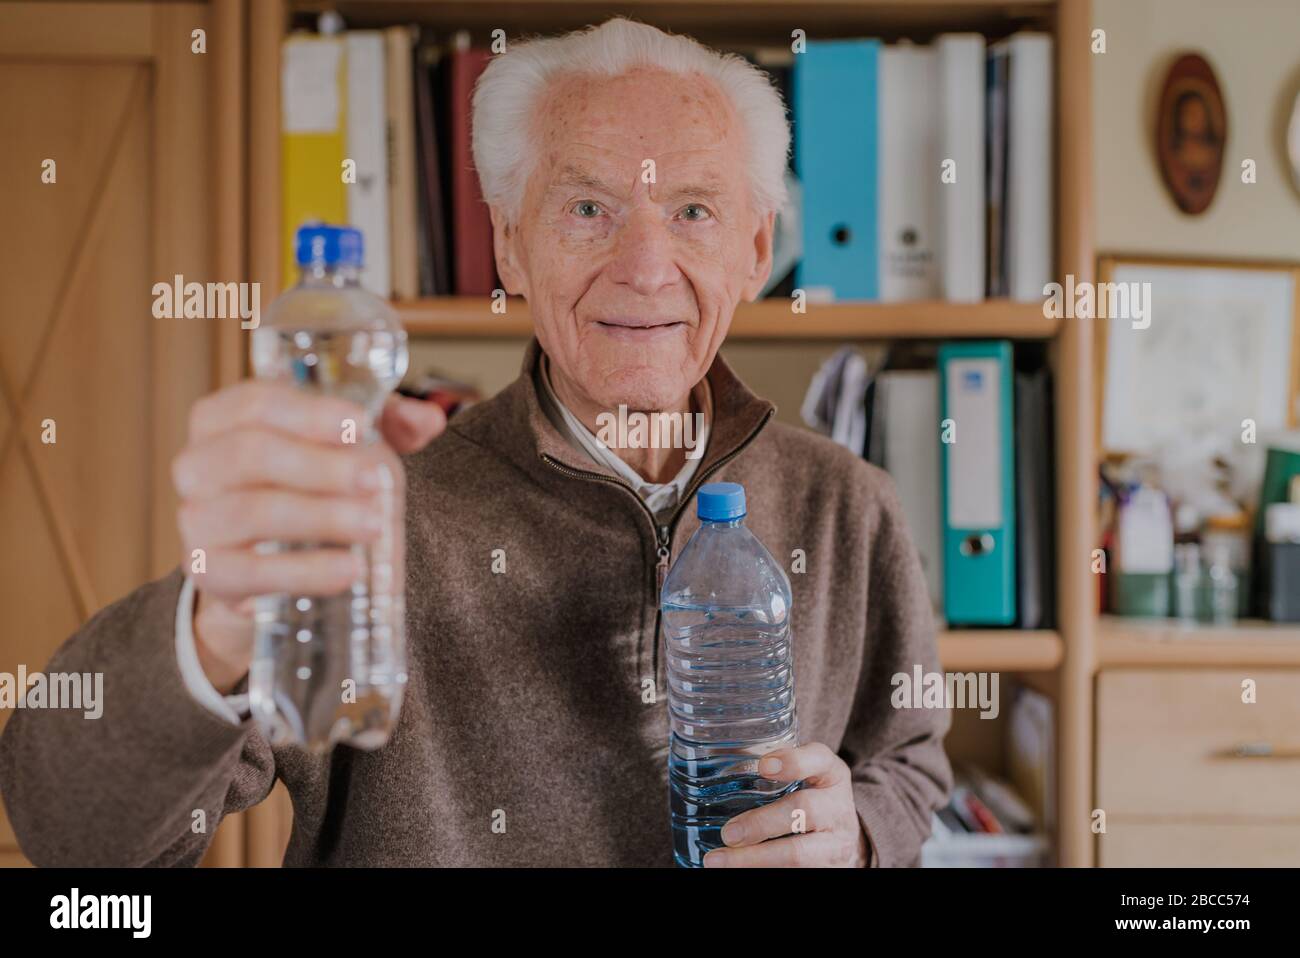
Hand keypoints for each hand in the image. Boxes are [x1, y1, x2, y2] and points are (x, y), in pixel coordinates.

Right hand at [171, 383, 446, 692]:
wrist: (265, 567)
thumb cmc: (305, 488)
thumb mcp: (341, 449)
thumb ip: (386, 426)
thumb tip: (426, 420)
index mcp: (222, 419)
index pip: (256, 402)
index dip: (309, 412)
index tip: (360, 425)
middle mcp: (196, 465)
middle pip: (252, 453)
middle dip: (322, 466)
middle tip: (377, 481)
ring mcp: (196, 521)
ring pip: (253, 511)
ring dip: (321, 517)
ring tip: (375, 526)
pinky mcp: (208, 574)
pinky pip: (251, 572)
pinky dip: (304, 571)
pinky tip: (348, 569)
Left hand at [704, 742, 868, 867]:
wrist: (844, 839)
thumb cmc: (814, 798)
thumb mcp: (807, 776)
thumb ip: (774, 770)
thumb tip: (716, 766)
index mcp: (832, 775)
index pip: (820, 759)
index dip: (793, 761)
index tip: (763, 765)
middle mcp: (837, 808)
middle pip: (806, 811)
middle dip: (763, 823)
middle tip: (728, 833)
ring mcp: (835, 844)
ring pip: (798, 854)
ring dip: (754, 859)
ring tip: (718, 860)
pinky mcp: (827, 869)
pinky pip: (793, 871)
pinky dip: (762, 869)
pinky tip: (734, 869)